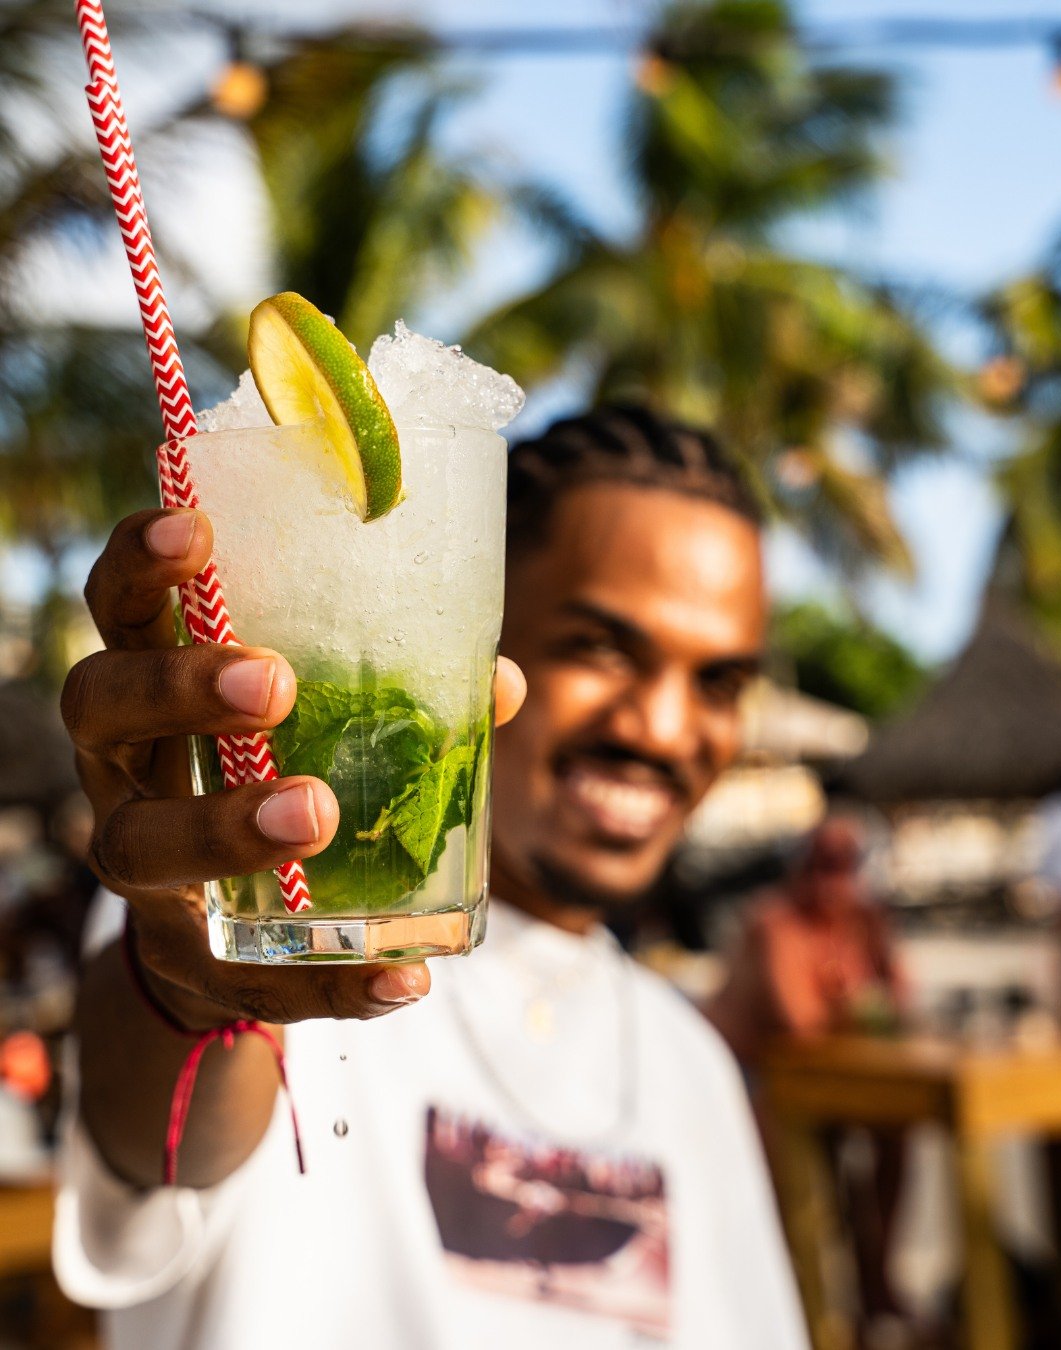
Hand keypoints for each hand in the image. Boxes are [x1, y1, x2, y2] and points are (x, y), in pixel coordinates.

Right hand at [63, 508, 526, 1028]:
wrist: (228, 936)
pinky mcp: (190, 956)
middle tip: (270, 685)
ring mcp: (141, 861)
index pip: (122, 608)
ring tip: (316, 811)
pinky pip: (247, 974)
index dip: (140, 565)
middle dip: (175, 686)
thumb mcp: (324, 727)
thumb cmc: (273, 783)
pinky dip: (331, 981)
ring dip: (226, 827)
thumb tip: (502, 682)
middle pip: (100, 705)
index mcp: (156, 687)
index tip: (193, 528)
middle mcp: (122, 765)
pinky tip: (400, 977)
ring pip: (135, 842)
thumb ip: (402, 698)